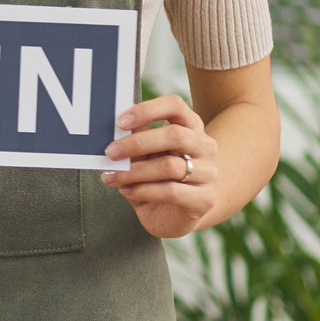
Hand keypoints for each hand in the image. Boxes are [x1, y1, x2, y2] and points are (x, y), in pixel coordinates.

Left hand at [101, 93, 220, 237]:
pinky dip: (143, 191)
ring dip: (134, 171)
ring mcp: (209, 173)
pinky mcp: (205, 199)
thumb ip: (135, 140)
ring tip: (112, 177)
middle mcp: (205, 147)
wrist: (174, 215)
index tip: (120, 122)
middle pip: (176, 135)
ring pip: (170, 165)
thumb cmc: (155, 179)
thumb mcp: (142, 157)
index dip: (147, 110)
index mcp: (190, 127)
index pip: (175, 106)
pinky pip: (171, 191)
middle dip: (137, 143)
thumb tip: (116, 128)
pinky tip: (126, 191)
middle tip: (110, 152)